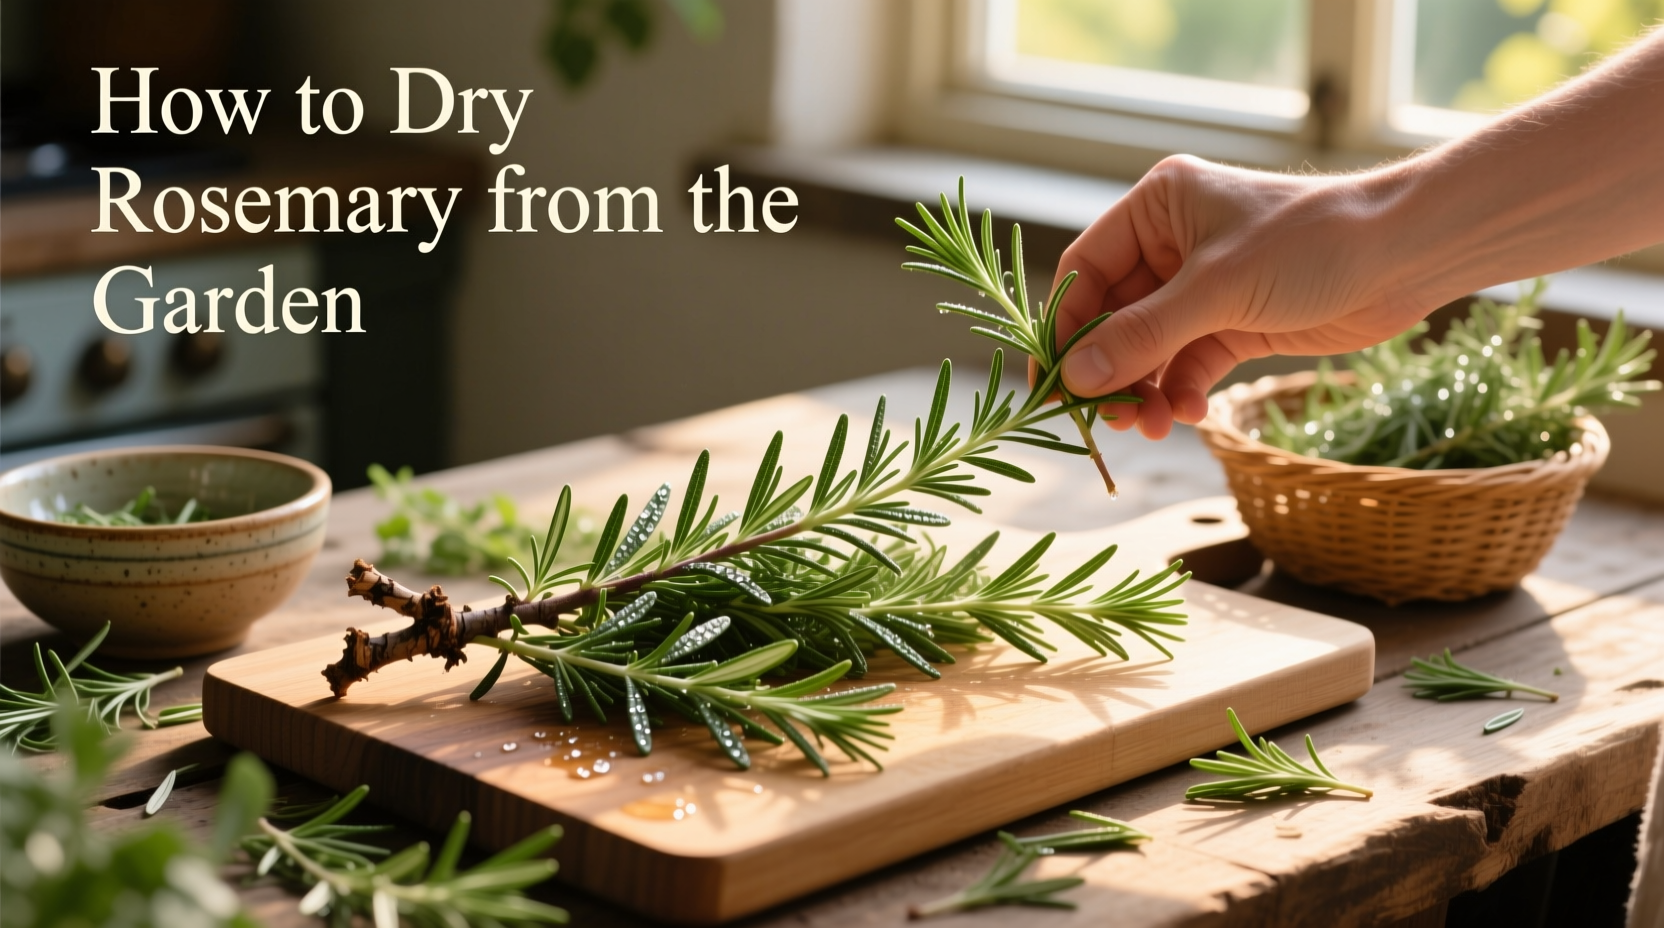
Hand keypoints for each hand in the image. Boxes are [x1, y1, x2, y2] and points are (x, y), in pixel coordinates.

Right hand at [1052, 155, 1430, 438]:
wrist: (1407, 255)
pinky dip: (1180, 392)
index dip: (1065, 330)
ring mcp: (1203, 287)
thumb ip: (1141, 336)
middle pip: (1112, 318)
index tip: (1053, 385)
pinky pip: (1186, 364)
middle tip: (1108, 420)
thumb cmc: (1312, 243)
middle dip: (1109, 371)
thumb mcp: (1216, 289)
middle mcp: (1171, 244)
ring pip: (1148, 348)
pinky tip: (1189, 414)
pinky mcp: (1234, 322)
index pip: (1085, 272)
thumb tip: (1074, 378)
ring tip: (1151, 425)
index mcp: (1156, 208)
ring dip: (1144, 390)